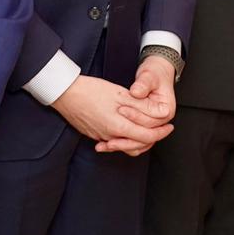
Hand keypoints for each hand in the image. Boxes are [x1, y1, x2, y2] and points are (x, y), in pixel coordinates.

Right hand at [52, 74, 172, 156]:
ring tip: (147, 129)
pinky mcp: (94, 135)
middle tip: (162, 128)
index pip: (146, 137)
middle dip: (153, 138)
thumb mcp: (119, 93)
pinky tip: (126, 130)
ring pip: (126, 145)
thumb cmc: (90, 90)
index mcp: (118, 126)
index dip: (161, 133)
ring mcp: (100, 137)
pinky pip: (113, 141)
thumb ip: (141, 105)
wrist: (64, 92)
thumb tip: (159, 112)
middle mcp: (110, 136)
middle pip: (138, 145)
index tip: (169, 126)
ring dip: (139, 140)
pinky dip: (124, 138)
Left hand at [112, 55, 176, 140]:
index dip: (135, 116)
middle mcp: (161, 121)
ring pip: (139, 141)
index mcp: (166, 110)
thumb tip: (136, 92)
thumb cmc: (155, 74)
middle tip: (110, 133)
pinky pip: (134, 138)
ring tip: (106, 143)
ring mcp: (152, 124)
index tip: (121, 110)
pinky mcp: (143, 124)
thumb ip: (143, 84)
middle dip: (127, 134)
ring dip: (123, 143)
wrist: (157, 73)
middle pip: (145, 135)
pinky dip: (123, 141)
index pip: (151, 120)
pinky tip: (108, 142)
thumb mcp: (150, 76)